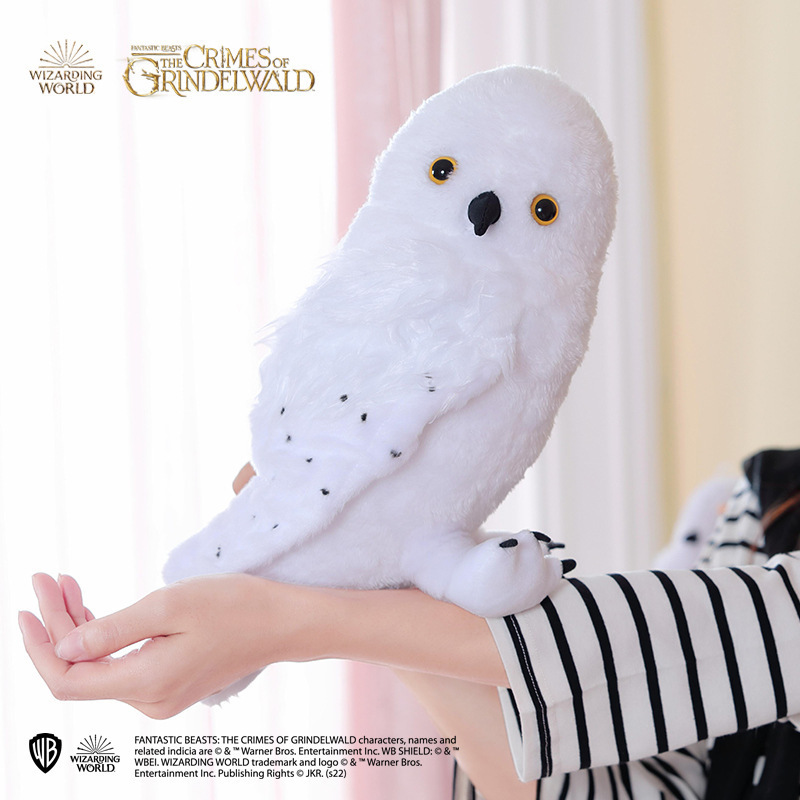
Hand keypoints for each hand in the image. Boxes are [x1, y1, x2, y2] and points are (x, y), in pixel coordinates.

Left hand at [19, 571, 317, 717]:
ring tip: (67, 584)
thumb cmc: (234, 606)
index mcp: (146, 683)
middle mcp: (148, 700)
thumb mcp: (170, 606)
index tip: (26, 604)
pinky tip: (94, 607)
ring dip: (78, 627)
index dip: (39, 645)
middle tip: (48, 578)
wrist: (283, 623)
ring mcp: (160, 695)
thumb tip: (63, 649)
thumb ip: (112, 630)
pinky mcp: (170, 683)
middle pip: (81, 669)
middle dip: (58, 624)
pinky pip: (121, 664)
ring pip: (98, 666)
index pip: (67, 678)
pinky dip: (103, 636)